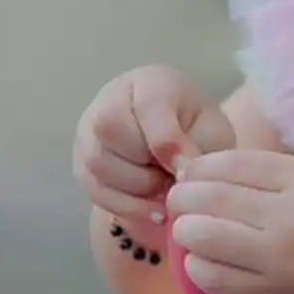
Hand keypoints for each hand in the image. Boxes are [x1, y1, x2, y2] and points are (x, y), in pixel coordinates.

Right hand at [73, 66, 234, 233]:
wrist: (179, 143)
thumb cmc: (197, 133)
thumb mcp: (211, 133)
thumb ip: (199, 147)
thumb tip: (180, 171)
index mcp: (150, 83)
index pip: (146, 105)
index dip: (165, 141)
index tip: (182, 167)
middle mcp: (110, 99)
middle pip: (109, 129)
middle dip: (147, 166)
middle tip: (174, 180)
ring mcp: (89, 130)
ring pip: (97, 162)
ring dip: (138, 188)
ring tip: (166, 190)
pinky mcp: (81, 163)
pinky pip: (93, 188)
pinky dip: (126, 207)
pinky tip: (153, 211)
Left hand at [167, 150, 293, 293]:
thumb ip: (269, 175)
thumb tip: (202, 172)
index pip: (233, 164)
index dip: (200, 167)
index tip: (191, 174)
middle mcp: (291, 219)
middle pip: (211, 198)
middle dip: (183, 198)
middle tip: (179, 202)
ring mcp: (279, 261)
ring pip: (204, 239)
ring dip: (186, 232)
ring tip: (189, 231)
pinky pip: (214, 279)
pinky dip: (198, 267)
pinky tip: (202, 261)